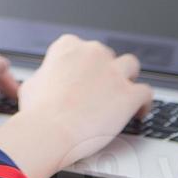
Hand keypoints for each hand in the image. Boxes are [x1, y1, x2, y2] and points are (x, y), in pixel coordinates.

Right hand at [15, 33, 154, 167]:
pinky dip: (144, 102)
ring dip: (127, 78)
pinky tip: (139, 111)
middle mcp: (93, 53)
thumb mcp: (32, 84)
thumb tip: (45, 82)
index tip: (82, 76)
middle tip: (99, 91)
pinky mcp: (129, 94)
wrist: (50, 131)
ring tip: (124, 93)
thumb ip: (45, 77)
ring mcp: (114, 72)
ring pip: (130, 65)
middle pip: (106, 56)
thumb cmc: (37, 112)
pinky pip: (146, 92)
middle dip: (104, 71)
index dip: (83, 63)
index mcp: (68, 46)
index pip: (81, 47)